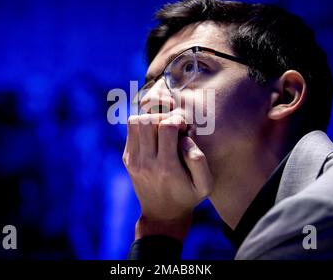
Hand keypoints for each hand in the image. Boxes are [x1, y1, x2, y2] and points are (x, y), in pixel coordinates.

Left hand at [122, 112, 213, 241]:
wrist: (162, 215)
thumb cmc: (188, 197)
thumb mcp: (204, 185)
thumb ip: (199, 160)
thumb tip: (185, 138)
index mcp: (167, 168)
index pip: (166, 127)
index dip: (178, 120)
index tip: (184, 128)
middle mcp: (146, 163)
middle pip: (147, 121)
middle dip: (162, 116)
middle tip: (172, 126)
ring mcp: (133, 160)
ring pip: (135, 122)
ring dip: (150, 119)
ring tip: (161, 128)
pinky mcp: (127, 159)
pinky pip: (131, 130)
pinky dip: (142, 127)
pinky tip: (154, 135)